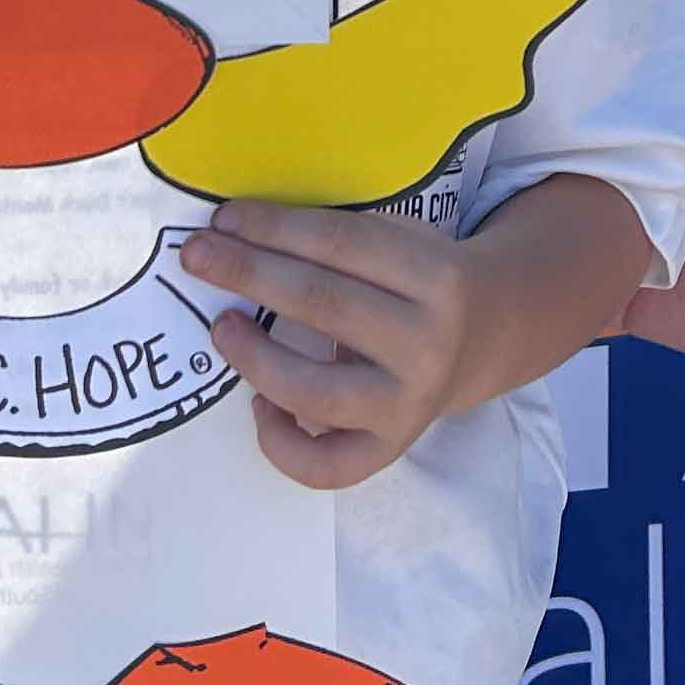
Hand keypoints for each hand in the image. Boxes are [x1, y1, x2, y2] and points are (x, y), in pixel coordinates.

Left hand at [179, 201, 473, 488]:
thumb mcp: (406, 240)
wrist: (488, 335)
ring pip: (316, 391)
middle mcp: (428, 344)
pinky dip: (281, 444)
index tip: (223, 219)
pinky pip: (326, 465)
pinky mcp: (391, 447)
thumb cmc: (425, 278)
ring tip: (221, 326)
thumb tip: (240, 239)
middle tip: (195, 256)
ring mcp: (410, 404)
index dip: (276, 229)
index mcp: (437, 276)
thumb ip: (342, 242)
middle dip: (249, 274)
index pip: (341, 245)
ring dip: (254, 357)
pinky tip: (259, 406)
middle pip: (323, 305)